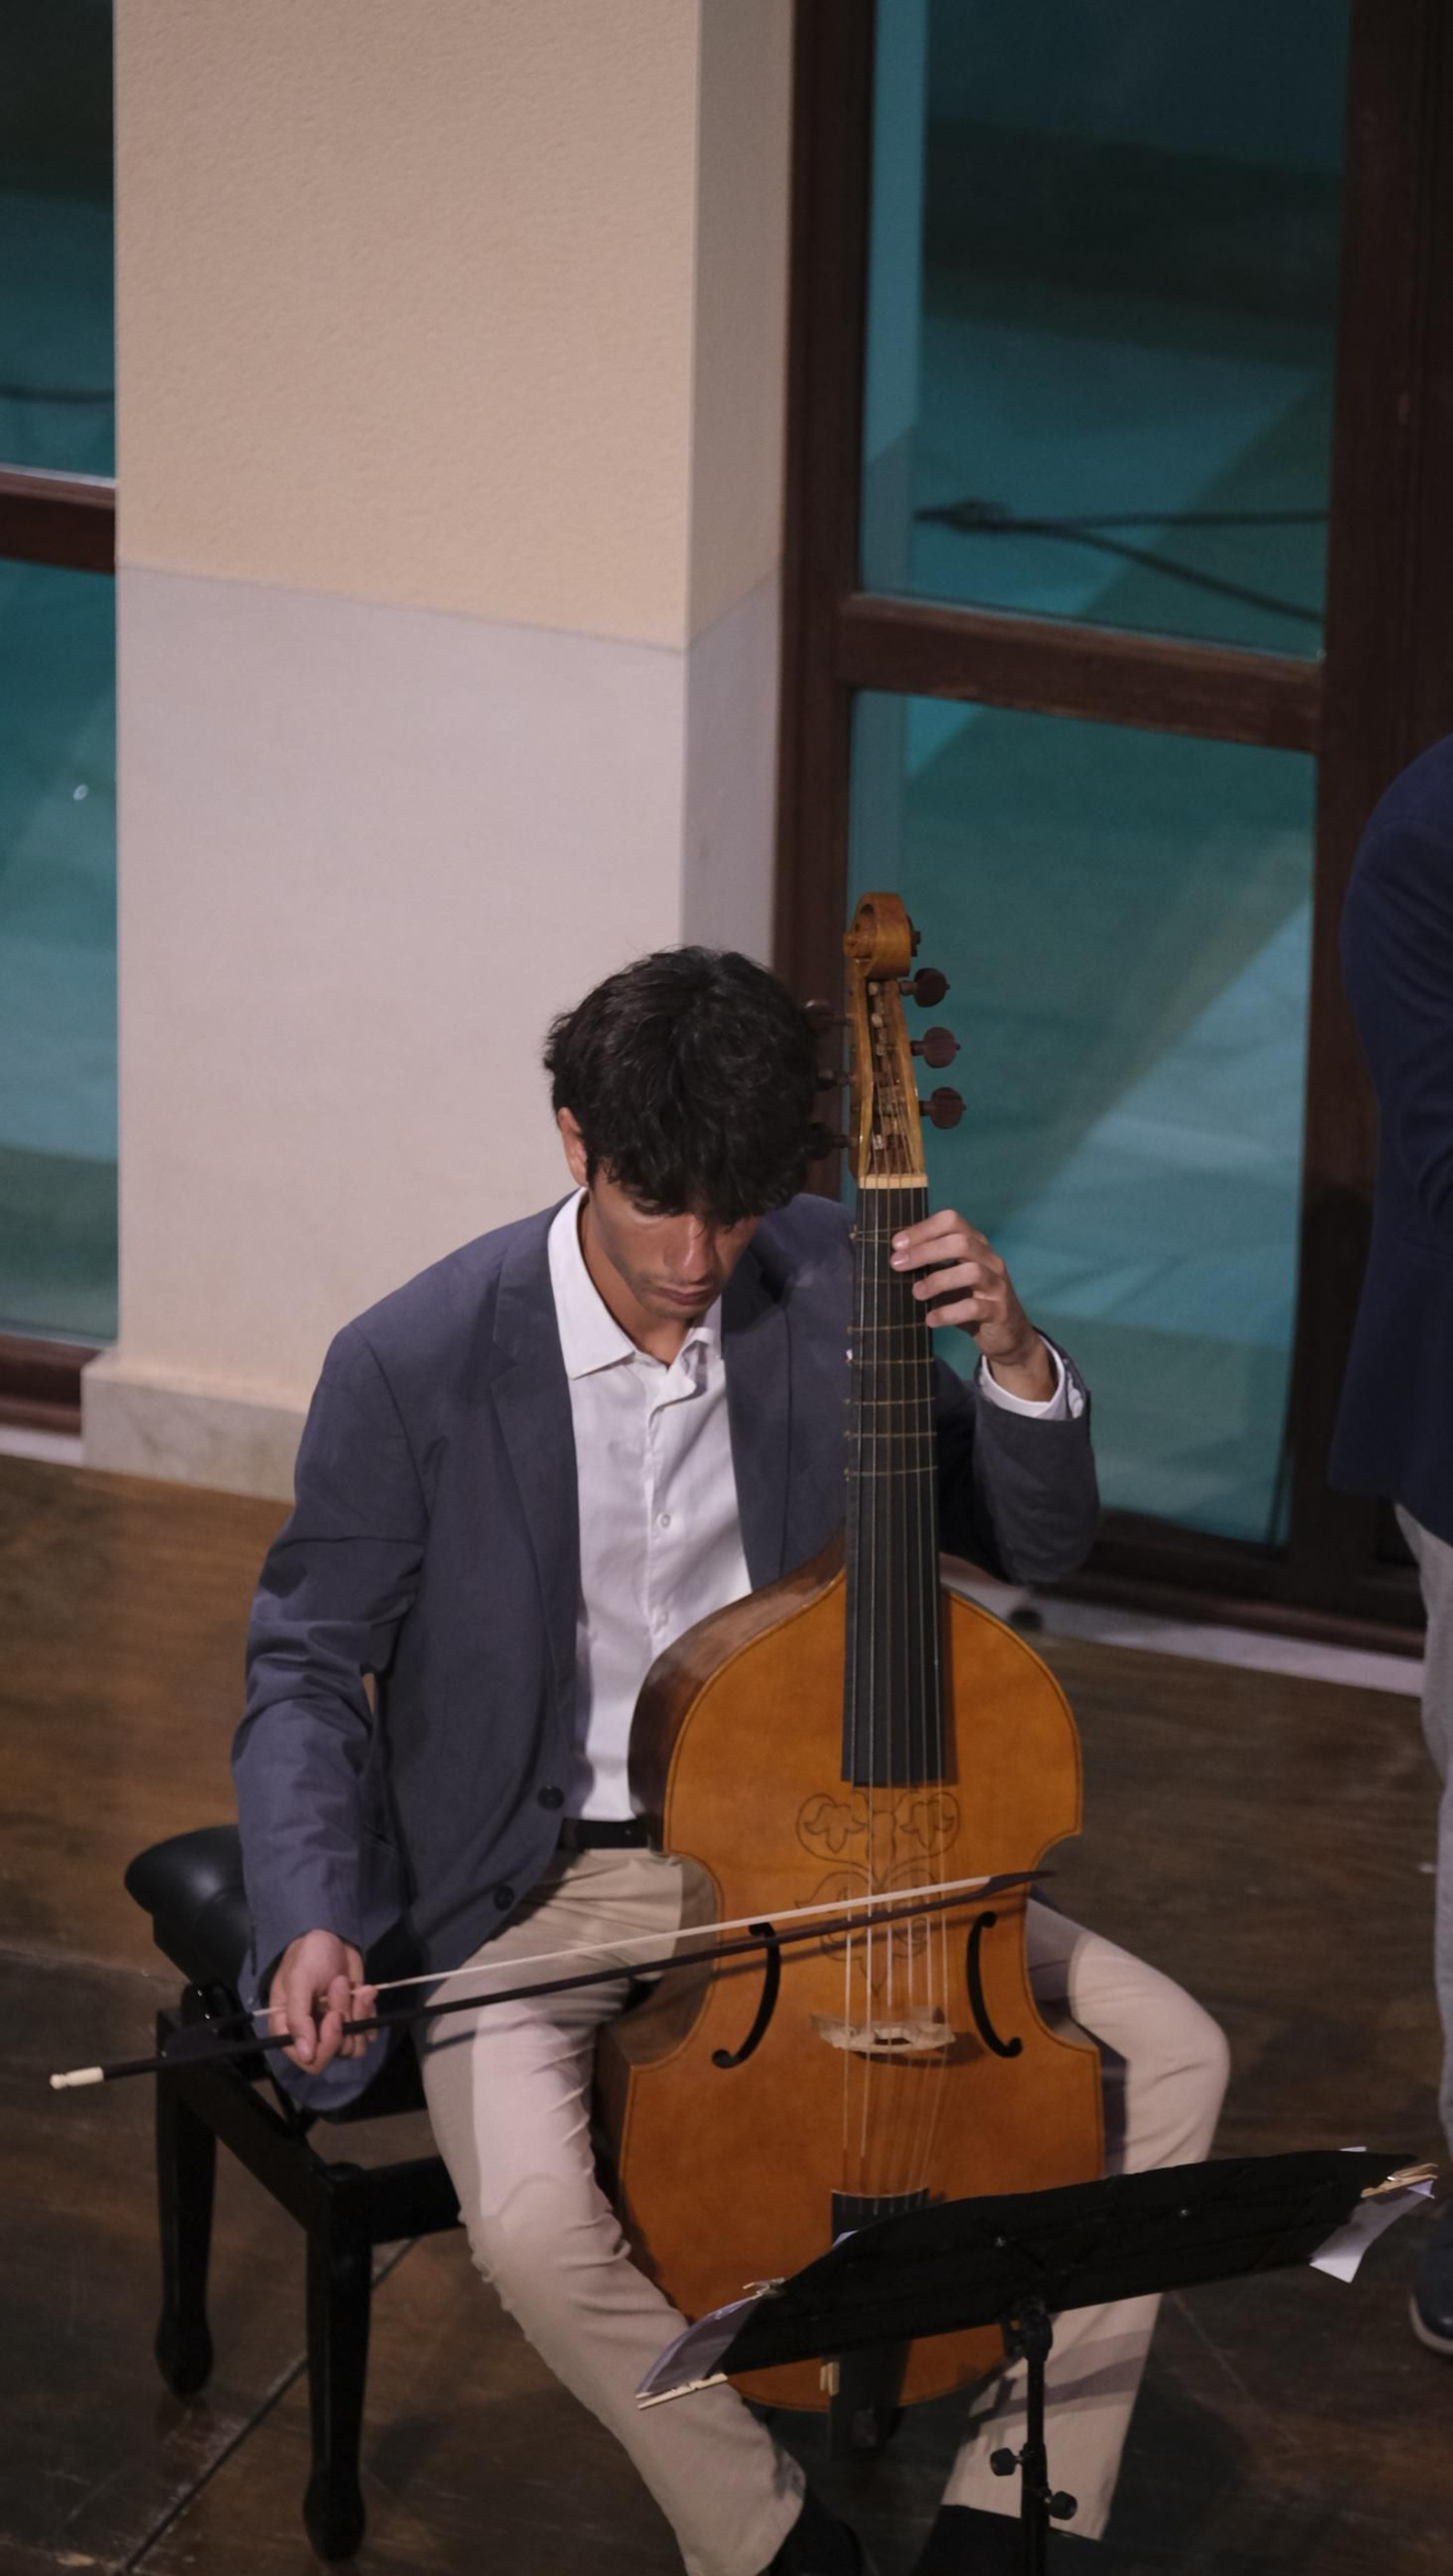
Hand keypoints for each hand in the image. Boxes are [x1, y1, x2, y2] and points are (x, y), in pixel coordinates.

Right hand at [266, 1929, 376, 2073]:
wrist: (331, 1937)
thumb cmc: (308, 1955)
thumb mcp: (299, 1980)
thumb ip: (299, 2017)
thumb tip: (305, 2056)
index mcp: (289, 2031)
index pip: (311, 2061)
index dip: (327, 2045)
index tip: (334, 2016)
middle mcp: (311, 2036)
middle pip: (337, 2052)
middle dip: (344, 2018)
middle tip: (340, 1984)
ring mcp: (334, 2029)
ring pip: (355, 2043)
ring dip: (358, 2013)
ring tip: (350, 1985)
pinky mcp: (354, 2020)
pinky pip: (368, 2032)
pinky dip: (369, 2011)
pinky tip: (364, 1990)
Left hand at [890, 1209, 1055, 1401]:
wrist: (1007, 1335)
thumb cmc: (972, 1302)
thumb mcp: (952, 1279)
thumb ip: (931, 1267)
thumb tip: (894, 1260)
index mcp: (976, 1245)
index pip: (952, 1221)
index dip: (923, 1228)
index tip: (897, 1244)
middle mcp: (990, 1259)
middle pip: (960, 1243)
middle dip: (925, 1251)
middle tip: (897, 1265)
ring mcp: (997, 1284)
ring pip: (971, 1272)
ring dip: (937, 1281)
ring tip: (915, 1293)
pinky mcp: (999, 1310)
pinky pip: (974, 1307)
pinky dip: (949, 1313)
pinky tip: (930, 1319)